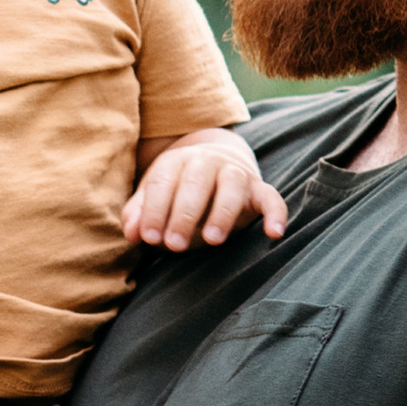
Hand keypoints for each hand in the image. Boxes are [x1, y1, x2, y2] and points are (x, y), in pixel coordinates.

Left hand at [122, 129, 288, 252]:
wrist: (218, 160)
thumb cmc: (177, 189)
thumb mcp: (155, 197)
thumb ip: (140, 214)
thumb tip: (132, 234)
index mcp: (176, 162)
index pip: (163, 184)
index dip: (154, 211)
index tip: (150, 238)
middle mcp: (206, 162)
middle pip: (195, 184)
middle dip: (184, 215)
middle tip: (174, 245)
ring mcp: (234, 173)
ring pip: (231, 187)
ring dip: (222, 213)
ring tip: (213, 239)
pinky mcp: (258, 188)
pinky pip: (271, 197)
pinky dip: (275, 213)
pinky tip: (274, 233)